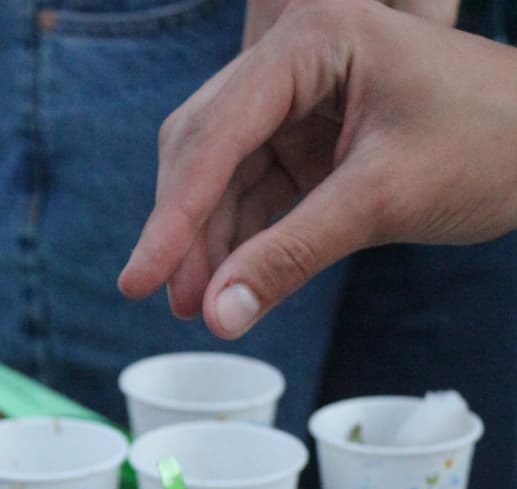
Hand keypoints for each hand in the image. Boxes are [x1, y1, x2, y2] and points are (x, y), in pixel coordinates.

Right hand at [119, 0, 516, 339]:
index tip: (138, 278)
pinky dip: (241, 241)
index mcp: (315, 40)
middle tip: (174, 302)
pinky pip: (256, 194)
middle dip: (186, 228)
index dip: (173, 215)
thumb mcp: (383, 200)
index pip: (217, 131)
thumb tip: (218, 316)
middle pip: (204, 146)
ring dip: (208, 243)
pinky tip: (229, 285)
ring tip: (201, 308)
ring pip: (223, 176)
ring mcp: (301, 102)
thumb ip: (292, 255)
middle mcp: (297, 60)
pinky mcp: (312, 143)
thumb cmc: (489, 143)